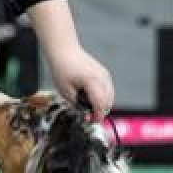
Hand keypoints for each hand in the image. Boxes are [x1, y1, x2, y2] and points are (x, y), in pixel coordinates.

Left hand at [26, 0, 115, 119]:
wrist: (64, 50)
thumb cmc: (62, 68)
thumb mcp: (66, 92)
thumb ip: (78, 105)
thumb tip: (86, 114)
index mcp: (92, 82)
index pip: (101, 104)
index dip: (97, 116)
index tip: (91, 121)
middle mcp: (102, 78)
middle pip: (108, 102)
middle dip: (100, 111)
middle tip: (89, 116)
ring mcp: (105, 75)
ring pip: (110, 97)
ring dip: (102, 105)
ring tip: (88, 104)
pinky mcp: (105, 74)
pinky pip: (109, 90)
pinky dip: (103, 97)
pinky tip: (91, 96)